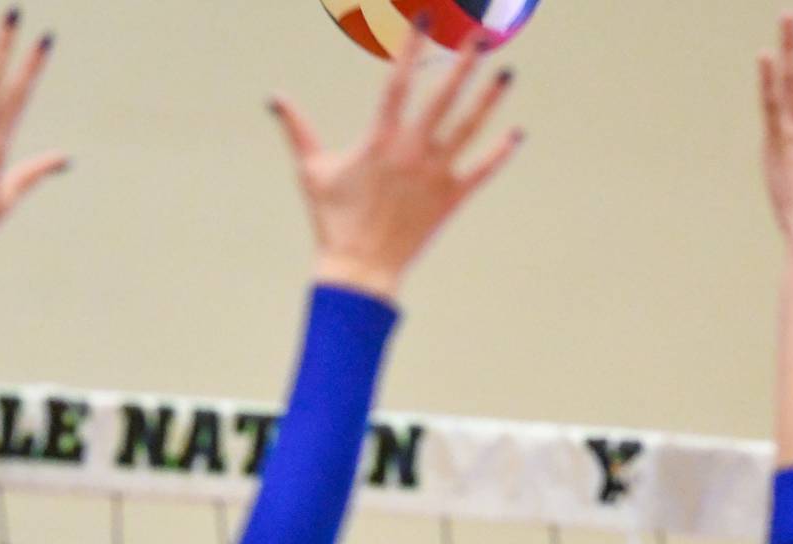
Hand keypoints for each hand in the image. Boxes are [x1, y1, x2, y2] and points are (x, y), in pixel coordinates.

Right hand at [270, 29, 521, 299]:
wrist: (360, 269)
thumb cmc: (333, 220)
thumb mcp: (312, 170)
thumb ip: (297, 129)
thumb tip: (274, 97)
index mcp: (380, 139)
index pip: (398, 82)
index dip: (412, 47)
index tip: (426, 18)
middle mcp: (412, 151)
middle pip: (443, 97)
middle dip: (463, 63)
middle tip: (480, 35)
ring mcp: (435, 175)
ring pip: (468, 128)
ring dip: (489, 98)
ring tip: (507, 71)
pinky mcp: (450, 199)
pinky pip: (481, 171)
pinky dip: (500, 153)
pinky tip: (517, 133)